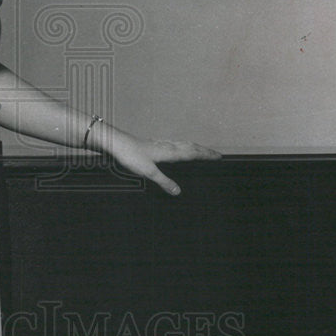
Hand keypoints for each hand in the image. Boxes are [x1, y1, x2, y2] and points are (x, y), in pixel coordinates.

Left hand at [104, 132, 220, 195]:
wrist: (116, 143)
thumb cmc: (131, 155)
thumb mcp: (149, 172)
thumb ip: (164, 181)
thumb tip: (178, 192)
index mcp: (170, 152)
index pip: (193, 153)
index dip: (206, 155)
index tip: (219, 157)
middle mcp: (167, 146)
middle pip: (190, 147)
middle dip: (204, 151)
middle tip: (215, 154)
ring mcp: (160, 144)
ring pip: (182, 144)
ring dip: (194, 147)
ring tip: (202, 151)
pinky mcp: (153, 145)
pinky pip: (174, 145)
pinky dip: (182, 146)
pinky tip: (177, 149)